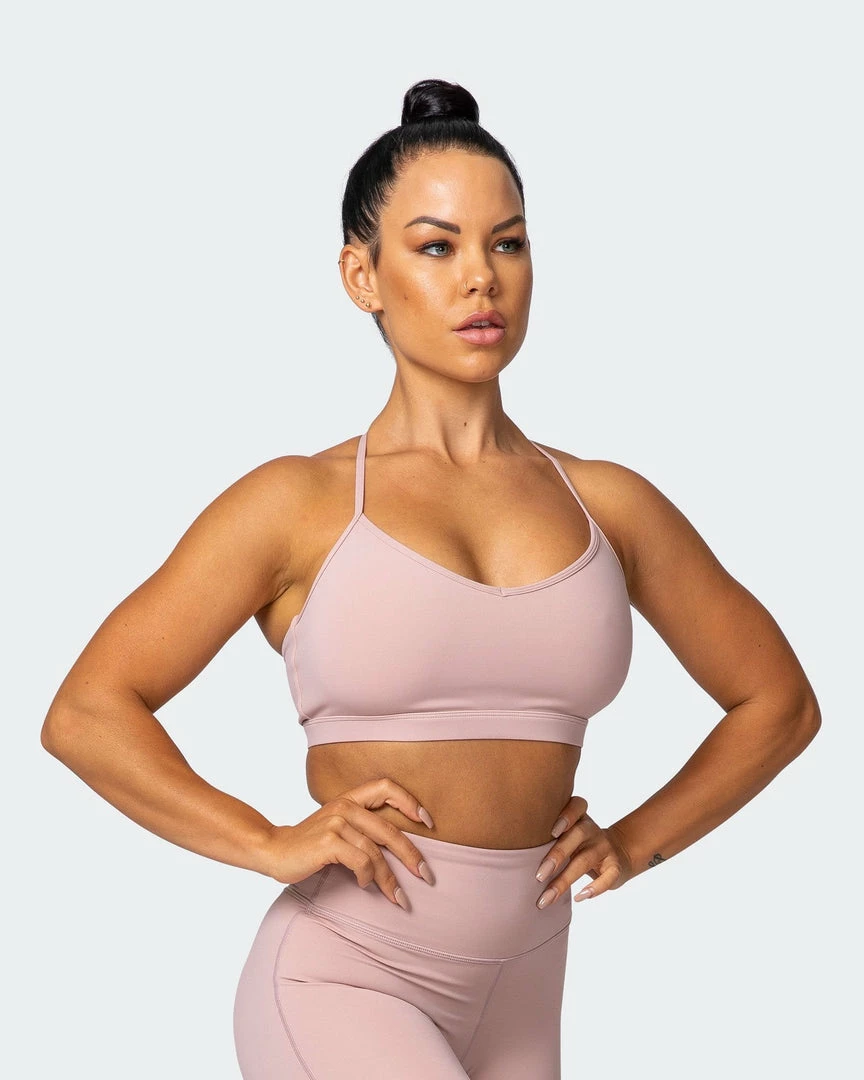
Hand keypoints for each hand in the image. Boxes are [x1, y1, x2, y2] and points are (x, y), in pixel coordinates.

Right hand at [261, 778, 435, 907]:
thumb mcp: (337, 824)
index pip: (386, 787)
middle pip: (389, 830)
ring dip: (389, 879)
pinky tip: (364, 885)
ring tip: (398, 897)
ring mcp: (336, 822)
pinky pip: (360, 861)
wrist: (274, 850)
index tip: (428, 822)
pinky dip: (366, 877)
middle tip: (426, 876)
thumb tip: (401, 845)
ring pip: (376, 853)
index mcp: (350, 798)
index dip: (410, 801)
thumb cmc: (311, 843)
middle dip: (411, 855)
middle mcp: (345, 806)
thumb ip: (362, 825)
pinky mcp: (328, 841)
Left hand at [535, 796, 633, 907]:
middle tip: (538, 876)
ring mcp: (605, 847)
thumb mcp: (567, 834)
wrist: (618, 853)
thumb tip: (513, 855)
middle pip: (576, 835)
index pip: (577, 806)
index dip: (566, 816)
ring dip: (565, 879)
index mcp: (578, 817)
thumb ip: (548, 836)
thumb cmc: (578, 845)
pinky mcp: (615, 866)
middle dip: (557, 855)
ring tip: (548, 896)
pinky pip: (608, 876)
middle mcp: (592, 829)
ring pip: (586, 860)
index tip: (551, 831)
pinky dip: (595, 888)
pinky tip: (579, 897)